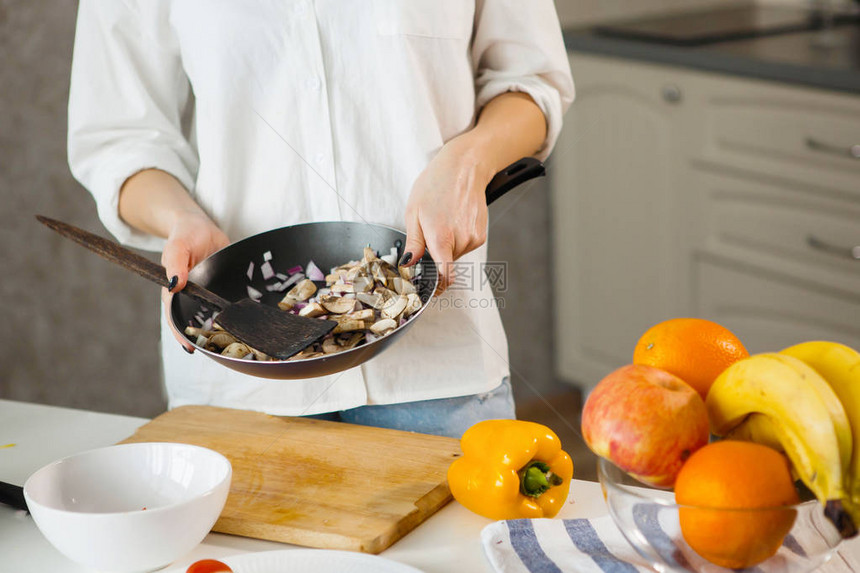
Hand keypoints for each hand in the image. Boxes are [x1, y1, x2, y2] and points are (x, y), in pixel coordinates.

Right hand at [160, 212, 229, 351]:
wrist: (200, 225)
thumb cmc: (185, 234)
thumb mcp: (178, 245)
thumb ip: (175, 262)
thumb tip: (174, 283)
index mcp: (175, 290)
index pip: (176, 316)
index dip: (182, 333)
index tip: (190, 348)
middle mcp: (192, 296)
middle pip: (197, 321)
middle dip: (206, 336)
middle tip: (220, 351)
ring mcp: (208, 293)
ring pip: (215, 314)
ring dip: (224, 327)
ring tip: (238, 342)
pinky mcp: (223, 287)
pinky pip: (229, 301)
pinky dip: (237, 311)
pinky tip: (250, 319)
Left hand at [401, 140, 496, 292]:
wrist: (464, 168)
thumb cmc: (436, 185)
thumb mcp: (414, 212)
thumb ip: (414, 242)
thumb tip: (409, 264)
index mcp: (441, 237)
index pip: (443, 275)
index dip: (437, 287)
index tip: (431, 290)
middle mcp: (461, 241)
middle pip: (446, 264)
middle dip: (435, 255)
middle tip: (428, 233)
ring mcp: (474, 238)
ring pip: (455, 255)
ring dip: (446, 246)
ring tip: (443, 220)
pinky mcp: (481, 235)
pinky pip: (464, 246)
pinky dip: (457, 239)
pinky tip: (454, 220)